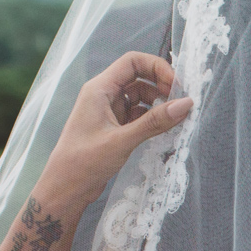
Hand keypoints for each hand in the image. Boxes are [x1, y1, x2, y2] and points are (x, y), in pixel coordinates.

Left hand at [49, 52, 191, 204]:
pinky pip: (138, 114)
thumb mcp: (122, 141)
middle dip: (161, 85)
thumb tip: (186, 104)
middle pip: (139, 77)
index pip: (132, 62)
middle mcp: (104, 95)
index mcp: (99, 89)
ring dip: (158, 103)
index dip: (157, 67)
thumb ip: (155, 122)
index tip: (176, 85)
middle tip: (181, 102)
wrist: (65, 189)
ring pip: (140, 97)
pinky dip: (152, 118)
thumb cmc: (84, 162)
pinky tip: (164, 128)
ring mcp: (108, 111)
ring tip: (175, 118)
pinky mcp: (113, 126)